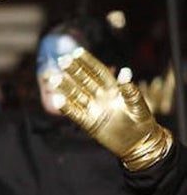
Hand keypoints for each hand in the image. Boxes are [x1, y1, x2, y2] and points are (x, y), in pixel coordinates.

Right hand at [53, 49, 173, 169]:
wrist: (138, 143)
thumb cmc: (142, 121)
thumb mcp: (138, 104)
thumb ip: (130, 90)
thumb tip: (125, 71)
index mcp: (114, 89)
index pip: (98, 72)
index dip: (88, 62)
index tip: (76, 52)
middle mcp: (101, 96)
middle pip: (84, 80)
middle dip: (73, 71)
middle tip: (61, 60)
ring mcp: (93, 109)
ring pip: (76, 95)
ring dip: (65, 87)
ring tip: (52, 78)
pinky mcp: (88, 123)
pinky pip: (75, 113)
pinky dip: (66, 107)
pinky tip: (57, 99)